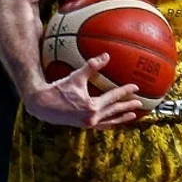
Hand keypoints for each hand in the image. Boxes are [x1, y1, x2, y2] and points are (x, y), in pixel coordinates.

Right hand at [24, 54, 141, 127]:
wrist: (42, 105)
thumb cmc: (58, 89)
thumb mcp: (75, 77)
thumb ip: (92, 66)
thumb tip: (106, 55)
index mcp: (92, 107)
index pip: (113, 98)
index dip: (125, 92)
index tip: (135, 88)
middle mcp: (91, 117)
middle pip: (114, 111)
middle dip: (128, 107)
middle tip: (140, 103)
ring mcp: (87, 123)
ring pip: (109, 121)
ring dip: (121, 118)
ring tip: (132, 116)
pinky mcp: (83, 125)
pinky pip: (101, 125)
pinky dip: (109, 123)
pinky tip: (113, 121)